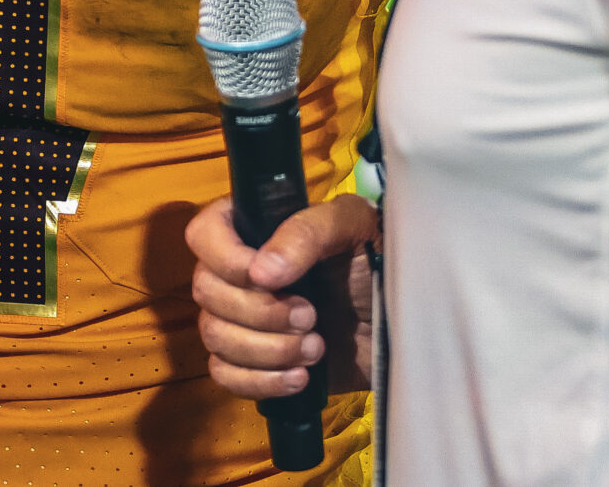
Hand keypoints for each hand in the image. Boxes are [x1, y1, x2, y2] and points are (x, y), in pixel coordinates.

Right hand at [187, 194, 378, 399]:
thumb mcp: (353, 228)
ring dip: (266, 350)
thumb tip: (260, 272)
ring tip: (317, 348)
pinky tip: (300, 377)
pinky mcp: (255, 363)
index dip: (226, 259)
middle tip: (311, 316)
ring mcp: (244, 320)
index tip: (268, 279)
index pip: (204, 234)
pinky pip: (225, 375)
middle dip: (260, 312)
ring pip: (215, 337)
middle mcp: (240, 272)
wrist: (403, 323)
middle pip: (207, 292)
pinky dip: (260, 381)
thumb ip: (307, 234)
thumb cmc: (379, 261)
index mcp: (255, 228)